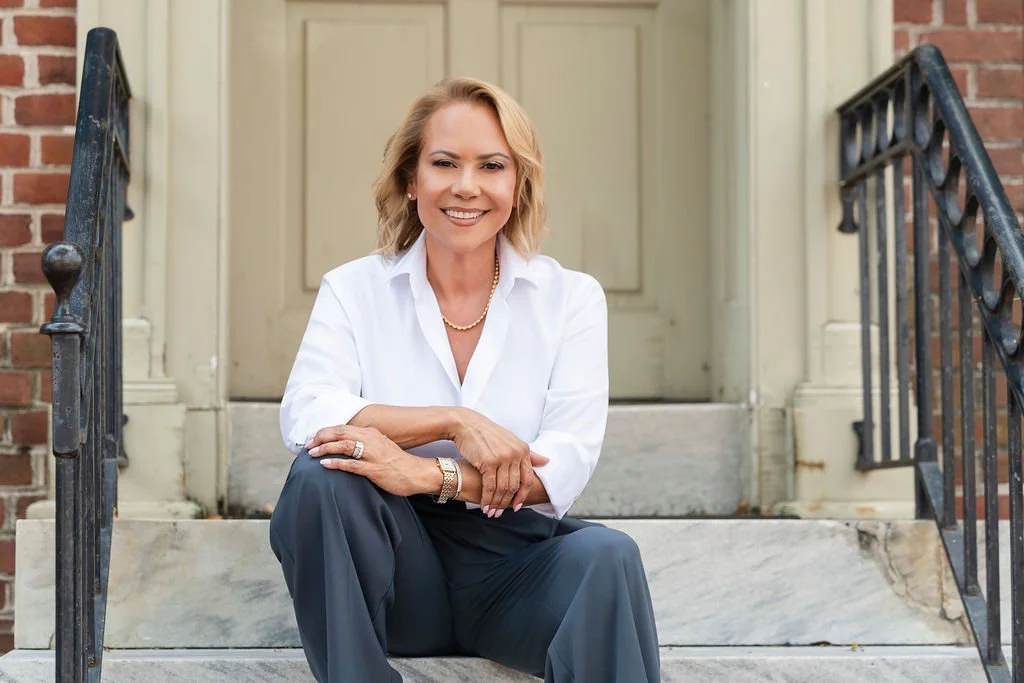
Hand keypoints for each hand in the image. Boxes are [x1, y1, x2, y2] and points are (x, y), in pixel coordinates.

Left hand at [307, 425, 430, 497]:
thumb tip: (347, 445)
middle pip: (340, 433)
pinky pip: (351, 464)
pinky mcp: (374, 469)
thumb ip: (366, 442)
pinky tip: (324, 465)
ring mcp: (372, 454)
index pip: (343, 428)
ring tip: (313, 453)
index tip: (312, 438)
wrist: (417, 473)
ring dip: (325, 449)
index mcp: (371, 433)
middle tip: (308, 445)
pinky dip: (335, 463)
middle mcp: (371, 440)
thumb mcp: (381, 446)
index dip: (325, 432)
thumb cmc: (397, 463)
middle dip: (321, 437)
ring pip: (343, 446)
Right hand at [450, 409, 534, 516]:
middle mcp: (516, 454)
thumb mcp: (511, 440)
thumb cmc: (487, 433)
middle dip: (507, 503)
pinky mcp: (488, 462)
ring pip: (503, 488)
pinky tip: (484, 505)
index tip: (517, 506)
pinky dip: (487, 498)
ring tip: (491, 511)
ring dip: (496, 503)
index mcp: (523, 449)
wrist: (466, 424)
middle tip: (499, 512)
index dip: (522, 495)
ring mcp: (503, 458)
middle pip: (515, 486)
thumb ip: (528, 453)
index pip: (528, 478)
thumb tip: (546, 461)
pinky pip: (490, 486)